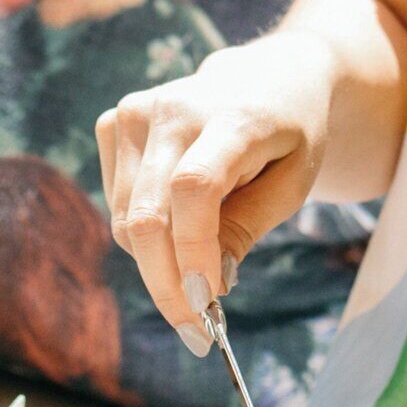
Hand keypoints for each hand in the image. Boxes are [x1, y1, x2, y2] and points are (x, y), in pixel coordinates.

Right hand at [95, 29, 341, 344]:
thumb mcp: (293, 182)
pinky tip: (180, 224)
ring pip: (127, 219)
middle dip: (167, 284)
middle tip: (196, 330)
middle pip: (148, 215)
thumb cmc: (290, 134)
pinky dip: (146, 233)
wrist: (268, 75)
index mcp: (231, 116)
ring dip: (159, 264)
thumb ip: (247, 227)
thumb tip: (208, 282)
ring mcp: (135, 112)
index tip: (206, 307)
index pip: (194, 190)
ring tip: (201, 272)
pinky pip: (119, 204)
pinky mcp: (113, 122)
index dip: (192, 253)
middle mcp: (172, 108)